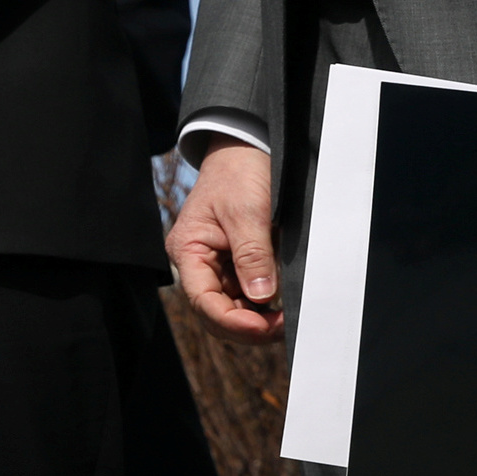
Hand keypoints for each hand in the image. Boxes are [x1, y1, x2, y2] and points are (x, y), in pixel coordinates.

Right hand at [167, 141, 283, 341]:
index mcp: (188, 250)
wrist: (247, 148)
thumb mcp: (247, 213)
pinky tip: (284, 305)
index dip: (234, 321)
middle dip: (248, 326)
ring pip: (232, 308)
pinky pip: (247, 295)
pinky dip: (264, 306)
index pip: (203, 301)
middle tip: (285, 326)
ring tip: (288, 318)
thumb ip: (253, 256)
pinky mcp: (237, 263)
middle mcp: (198, 263)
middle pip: (215, 312)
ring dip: (258, 319)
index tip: (267, 326)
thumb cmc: (239, 173)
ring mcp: (217, 265)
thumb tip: (262, 297)